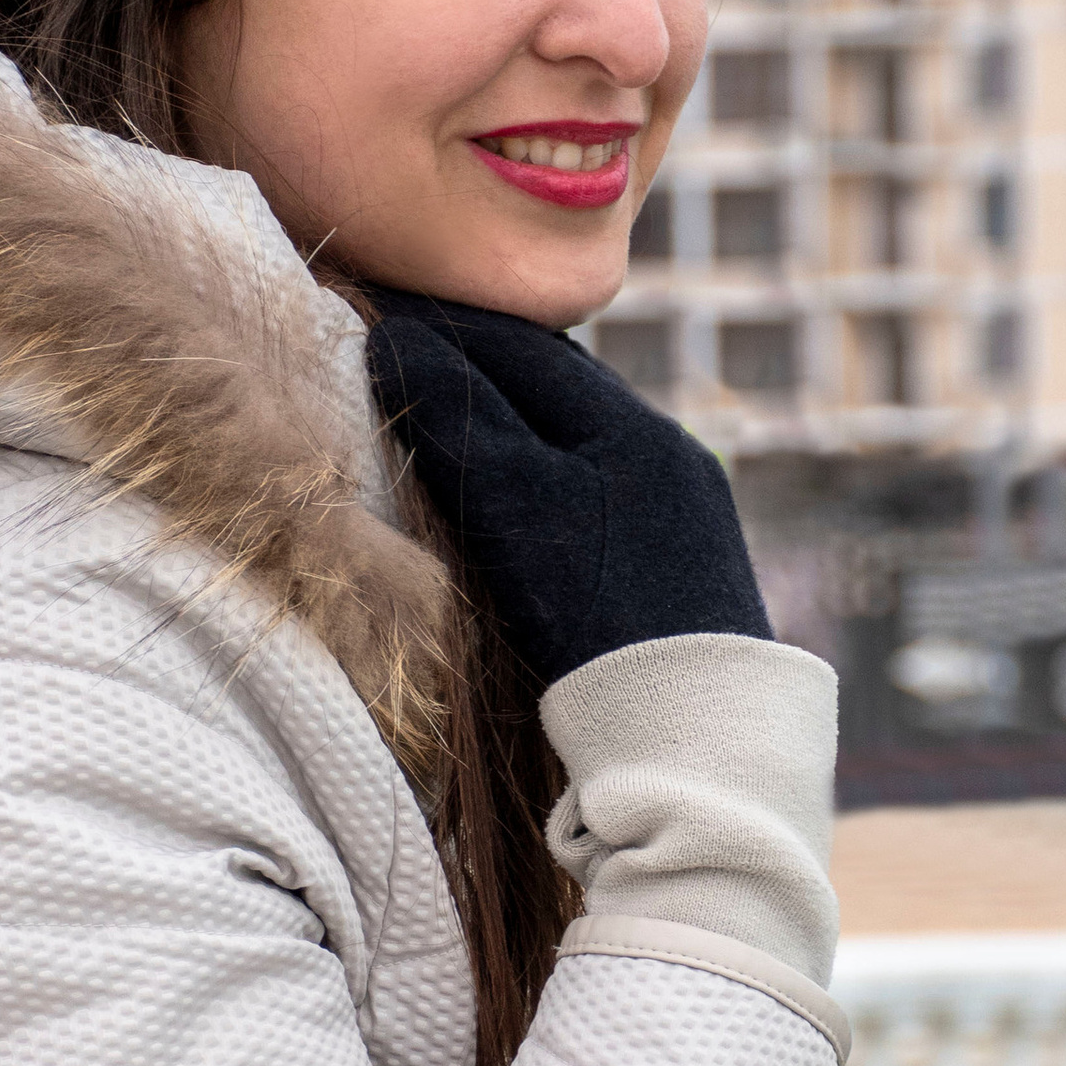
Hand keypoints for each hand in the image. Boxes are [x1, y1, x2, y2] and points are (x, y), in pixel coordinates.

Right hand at [365, 295, 769, 692]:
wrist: (692, 736)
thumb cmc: (595, 614)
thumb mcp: (511, 503)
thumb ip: (456, 414)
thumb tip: (396, 342)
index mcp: (631, 421)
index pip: (516, 345)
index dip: (440, 332)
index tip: (373, 330)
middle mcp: (670, 449)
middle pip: (556, 386)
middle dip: (480, 370)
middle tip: (403, 370)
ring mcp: (686, 507)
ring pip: (580, 441)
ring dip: (516, 426)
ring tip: (450, 430)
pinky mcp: (687, 563)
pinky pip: (604, 493)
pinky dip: (550, 479)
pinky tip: (519, 507)